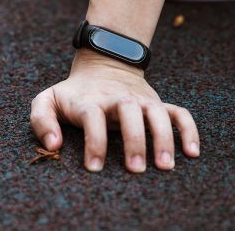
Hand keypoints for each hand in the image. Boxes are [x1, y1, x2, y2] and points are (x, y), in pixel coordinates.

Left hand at [29, 49, 199, 172]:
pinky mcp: (157, 102)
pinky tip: (192, 153)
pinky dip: (189, 130)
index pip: (93, 116)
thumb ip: (41, 121)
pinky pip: (179, 113)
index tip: (94, 167)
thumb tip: (54, 145)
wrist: (102, 64)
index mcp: (90, 100)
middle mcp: (117, 98)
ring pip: (157, 112)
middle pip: (128, 111)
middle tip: (135, 169)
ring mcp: (140, 99)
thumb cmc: (73, 94)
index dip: (93, 141)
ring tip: (165, 166)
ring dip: (164, 137)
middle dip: (133, 140)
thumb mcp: (48, 100)